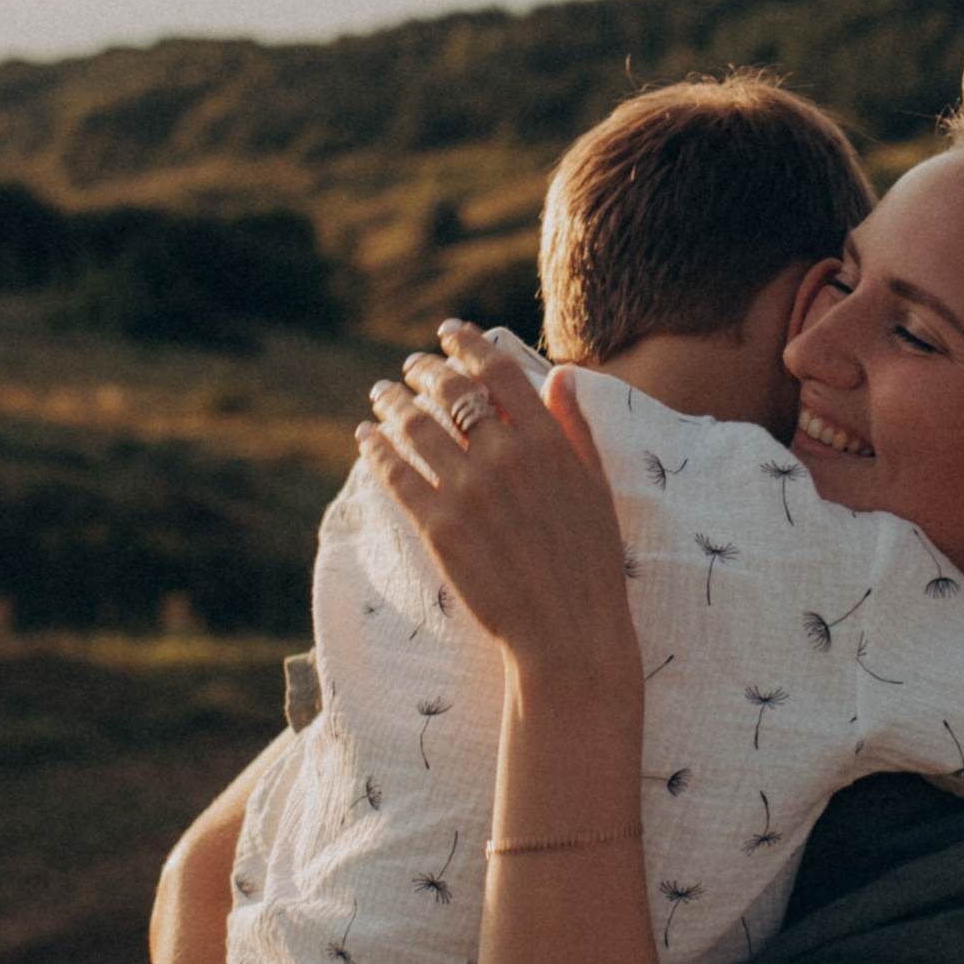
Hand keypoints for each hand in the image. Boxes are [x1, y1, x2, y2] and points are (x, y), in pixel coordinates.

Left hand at [355, 323, 637, 690]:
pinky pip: (396, 474)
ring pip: (417, 427)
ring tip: (382, 394)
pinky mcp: (438, 526)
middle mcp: (506, 456)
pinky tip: (366, 438)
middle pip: (453, 392)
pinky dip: (376, 449)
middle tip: (411, 366)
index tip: (451, 332)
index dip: (470, 344)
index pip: (501, 371)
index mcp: (549, 442)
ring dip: (393, 403)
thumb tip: (561, 376)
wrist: (568, 631)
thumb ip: (576, 428)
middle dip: (426, 370)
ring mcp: (469, 490)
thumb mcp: (597, 488)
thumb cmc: (591, 564)